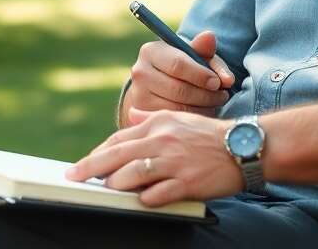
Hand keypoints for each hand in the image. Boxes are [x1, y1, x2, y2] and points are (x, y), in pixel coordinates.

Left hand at [67, 108, 243, 206]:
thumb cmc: (209, 135)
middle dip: (90, 168)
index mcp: (158, 125)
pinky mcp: (187, 182)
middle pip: (117, 155)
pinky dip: (143, 199)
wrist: (245, 145)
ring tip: (104, 190)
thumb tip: (130, 116)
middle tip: (73, 177)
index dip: (97, 153)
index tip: (82, 164)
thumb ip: (151, 119)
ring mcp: (174, 162)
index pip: (118, 139)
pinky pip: (157, 194)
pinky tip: (137, 201)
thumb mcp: (179, 119)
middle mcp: (162, 141)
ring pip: (132, 174)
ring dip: (114, 184)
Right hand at [121, 30, 234, 124]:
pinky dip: (192, 118)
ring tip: (215, 103)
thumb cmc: (184, 66)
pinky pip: (173, 119)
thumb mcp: (195, 55)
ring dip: (202, 108)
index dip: (201, 75)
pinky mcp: (143, 114)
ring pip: (177, 107)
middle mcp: (140, 72)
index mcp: (151, 51)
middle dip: (206, 95)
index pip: (178, 64)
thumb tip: (210, 37)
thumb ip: (205, 48)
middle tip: (222, 96)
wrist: (159, 84)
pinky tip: (201, 112)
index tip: (218, 82)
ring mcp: (138, 95)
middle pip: (178, 89)